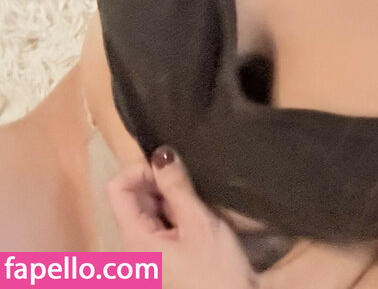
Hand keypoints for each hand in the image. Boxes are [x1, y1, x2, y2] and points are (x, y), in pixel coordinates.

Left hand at [106, 146, 375, 288]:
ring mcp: (148, 251)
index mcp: (135, 237)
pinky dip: (176, 210)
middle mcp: (135, 244)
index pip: (116, 187)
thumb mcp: (199, 224)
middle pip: (133, 196)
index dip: (140, 169)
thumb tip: (161, 152)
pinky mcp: (164, 254)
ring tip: (197, 198)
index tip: (170, 168)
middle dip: (158, 181)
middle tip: (190, 183)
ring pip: (149, 207)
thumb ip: (177, 186)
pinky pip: (161, 221)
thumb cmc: (215, 271)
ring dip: (171, 195)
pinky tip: (198, 215)